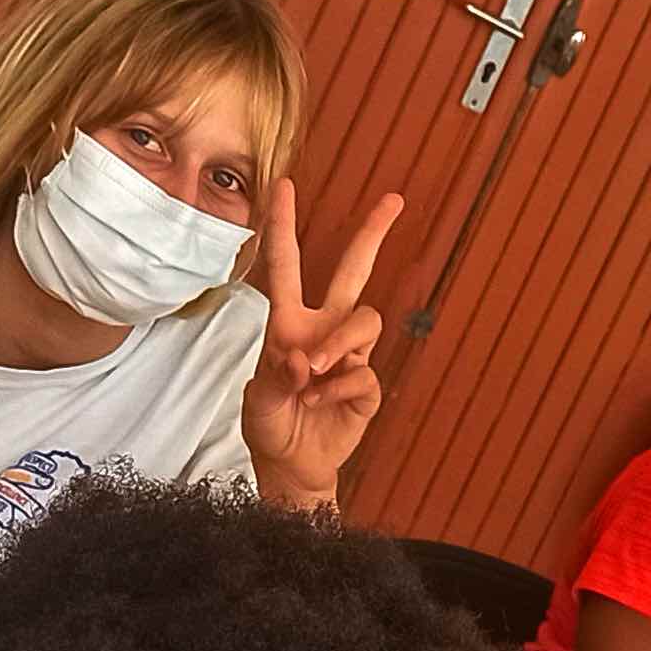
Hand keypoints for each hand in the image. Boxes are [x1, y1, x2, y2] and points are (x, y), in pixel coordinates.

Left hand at [242, 179, 400, 512]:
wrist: (292, 465)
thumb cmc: (270, 424)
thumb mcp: (257, 399)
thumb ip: (275, 375)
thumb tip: (305, 358)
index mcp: (289, 322)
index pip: (286, 265)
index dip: (284, 225)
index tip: (285, 185)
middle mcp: (323, 330)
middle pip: (354, 271)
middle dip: (373, 233)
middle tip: (393, 199)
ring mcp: (349, 356)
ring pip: (364, 321)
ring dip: (338, 344)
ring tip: (312, 374)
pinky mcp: (366, 385)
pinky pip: (364, 373)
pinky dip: (337, 390)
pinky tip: (318, 405)